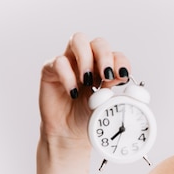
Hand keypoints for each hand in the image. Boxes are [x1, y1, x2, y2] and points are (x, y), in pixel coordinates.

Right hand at [38, 32, 130, 153]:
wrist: (69, 133)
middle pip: (99, 43)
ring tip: (88, 80)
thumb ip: (113, 88)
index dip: (121, 62)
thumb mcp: (105, 104)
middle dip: (105, 56)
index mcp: (105, 67)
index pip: (116, 54)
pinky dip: (67, 76)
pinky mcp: (51, 70)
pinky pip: (59, 62)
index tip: (122, 76)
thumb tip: (121, 75)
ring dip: (86, 58)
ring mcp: (69, 62)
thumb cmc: (88, 115)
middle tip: (105, 75)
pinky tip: (73, 92)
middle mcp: (88, 60)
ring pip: (78, 40)